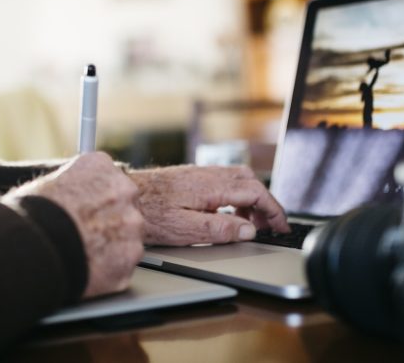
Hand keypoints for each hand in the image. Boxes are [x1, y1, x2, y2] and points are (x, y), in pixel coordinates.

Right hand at [8, 152, 143, 297]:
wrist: (36, 244)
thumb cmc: (32, 214)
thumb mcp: (48, 185)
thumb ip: (70, 189)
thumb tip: (66, 199)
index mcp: (100, 165)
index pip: (109, 178)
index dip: (96, 198)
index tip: (87, 209)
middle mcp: (123, 188)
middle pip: (125, 205)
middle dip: (110, 219)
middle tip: (88, 233)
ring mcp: (131, 222)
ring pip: (128, 234)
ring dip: (112, 244)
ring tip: (84, 254)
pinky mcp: (132, 253)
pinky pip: (125, 261)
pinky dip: (110, 267)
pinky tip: (89, 268)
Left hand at [129, 165, 289, 245]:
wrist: (121, 197)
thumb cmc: (148, 214)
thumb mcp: (186, 230)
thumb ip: (220, 229)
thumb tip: (249, 230)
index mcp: (210, 186)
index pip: (255, 192)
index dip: (274, 210)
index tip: (281, 227)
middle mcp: (207, 174)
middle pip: (251, 180)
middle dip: (266, 203)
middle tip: (271, 226)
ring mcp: (199, 173)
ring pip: (238, 178)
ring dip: (252, 199)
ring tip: (251, 224)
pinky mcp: (191, 177)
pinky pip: (224, 180)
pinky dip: (236, 196)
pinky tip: (228, 213)